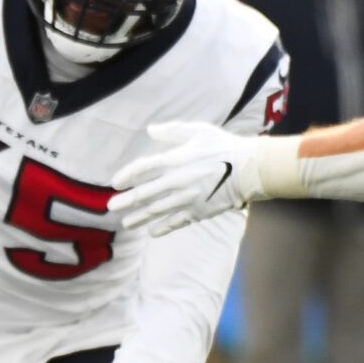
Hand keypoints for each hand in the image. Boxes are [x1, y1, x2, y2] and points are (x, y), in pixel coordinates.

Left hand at [110, 121, 261, 234]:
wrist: (253, 168)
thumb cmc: (225, 146)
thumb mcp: (199, 132)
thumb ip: (173, 131)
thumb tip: (150, 130)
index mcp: (175, 160)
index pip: (142, 169)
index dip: (126, 175)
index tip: (115, 182)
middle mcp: (177, 181)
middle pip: (143, 194)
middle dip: (125, 201)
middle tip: (110, 207)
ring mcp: (187, 199)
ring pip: (156, 211)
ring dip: (138, 218)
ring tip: (125, 223)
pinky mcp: (199, 211)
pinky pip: (176, 222)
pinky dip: (163, 228)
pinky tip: (152, 232)